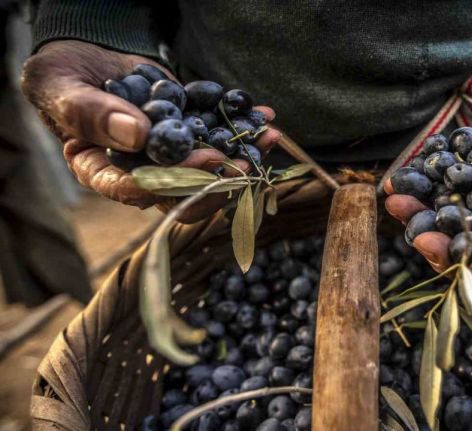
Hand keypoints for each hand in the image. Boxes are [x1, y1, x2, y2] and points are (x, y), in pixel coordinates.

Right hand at [21, 40, 280, 222]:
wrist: (88, 57)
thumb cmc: (63, 78)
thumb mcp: (60, 88)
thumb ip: (90, 113)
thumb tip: (138, 135)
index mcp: (102, 172)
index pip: (136, 190)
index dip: (173, 181)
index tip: (204, 163)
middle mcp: (140, 173)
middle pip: (182, 193)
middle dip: (218, 180)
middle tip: (243, 163)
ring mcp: (169, 157)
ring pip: (209, 171)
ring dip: (242, 157)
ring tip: (268, 138)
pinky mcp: (189, 136)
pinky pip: (218, 138)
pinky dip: (244, 129)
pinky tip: (265, 118)